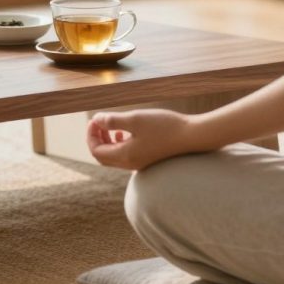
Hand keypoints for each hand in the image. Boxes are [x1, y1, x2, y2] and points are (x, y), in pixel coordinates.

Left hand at [86, 108, 200, 169]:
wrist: (193, 136)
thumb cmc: (164, 126)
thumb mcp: (135, 119)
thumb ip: (113, 121)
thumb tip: (96, 120)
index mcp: (125, 156)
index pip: (96, 151)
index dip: (91, 135)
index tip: (95, 119)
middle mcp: (130, 164)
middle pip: (103, 156)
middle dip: (97, 139)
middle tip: (98, 122)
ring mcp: (139, 163)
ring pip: (114, 156)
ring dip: (107, 141)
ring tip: (111, 126)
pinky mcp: (148, 159)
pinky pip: (125, 155)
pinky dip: (119, 144)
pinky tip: (126, 132)